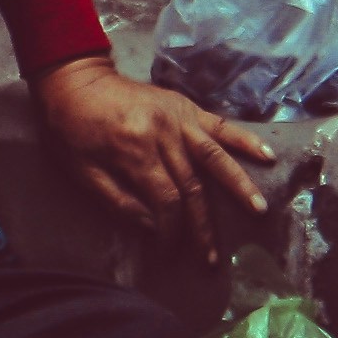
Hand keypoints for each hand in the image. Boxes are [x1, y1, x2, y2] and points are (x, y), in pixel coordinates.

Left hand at [30, 55, 272, 262]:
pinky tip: (267, 155)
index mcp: (134, 151)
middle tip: (214, 257)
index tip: (170, 252)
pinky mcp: (186, 106)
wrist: (74, 80)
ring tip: (259, 210)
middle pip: (193, 186)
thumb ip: (117, 201)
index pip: (166, 200)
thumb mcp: (80, 171)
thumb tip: (152, 228)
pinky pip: (221, 125)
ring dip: (239, 185)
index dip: (172, 230)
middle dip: (204, 226)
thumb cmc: (70, 130)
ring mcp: (178, 117)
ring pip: (216, 157)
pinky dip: (245, 140)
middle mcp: (163, 133)